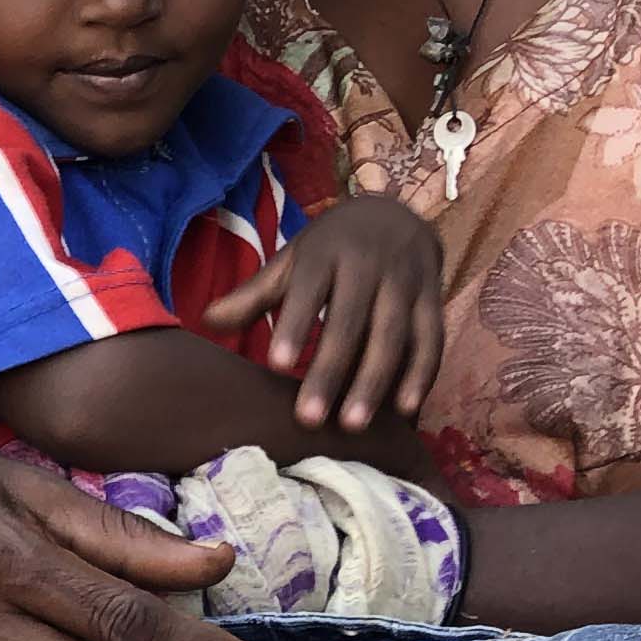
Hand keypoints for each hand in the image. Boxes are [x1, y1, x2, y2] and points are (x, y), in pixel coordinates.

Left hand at [206, 198, 445, 437]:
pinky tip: (404, 411)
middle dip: (330, 371)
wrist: (396, 214)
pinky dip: (421, 375)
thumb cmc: (331, 249)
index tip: (277, 364)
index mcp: (325, 254)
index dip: (294, 325)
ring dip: (374, 383)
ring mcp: (405, 283)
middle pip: (349, 323)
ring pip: (392, 337)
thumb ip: (255, 294)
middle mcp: (369, 266)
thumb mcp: (293, 261)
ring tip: (351, 426)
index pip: (307, 291)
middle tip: (308, 418)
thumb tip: (207, 320)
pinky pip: (431, 341)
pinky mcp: (433, 300)